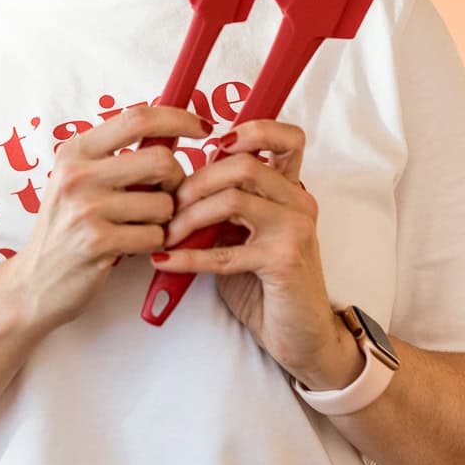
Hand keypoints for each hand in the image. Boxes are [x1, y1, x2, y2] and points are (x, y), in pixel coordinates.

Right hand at [15, 105, 209, 330]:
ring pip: (163, 204)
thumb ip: (116, 158)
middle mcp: (77, 174)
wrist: (34, 282)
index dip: (178, 119)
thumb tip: (171, 133)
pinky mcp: (97, 242)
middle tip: (167, 198)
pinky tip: (131, 247)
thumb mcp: (78, 182)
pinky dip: (153, 244)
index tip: (202, 128)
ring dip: (164, 220)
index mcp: (75, 151)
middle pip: (161, 160)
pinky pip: (155, 236)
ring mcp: (86, 208)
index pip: (138, 118)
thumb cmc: (66, 229)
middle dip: (177, 181)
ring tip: (139, 228)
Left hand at [156, 121, 342, 378]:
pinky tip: (164, 262)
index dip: (252, 129)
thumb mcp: (242, 235)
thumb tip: (171, 188)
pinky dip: (188, 257)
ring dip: (188, 218)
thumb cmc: (265, 283)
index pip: (286, 137)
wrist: (300, 335)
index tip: (214, 144)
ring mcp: (295, 230)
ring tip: (166, 235)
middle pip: (243, 165)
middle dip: (195, 182)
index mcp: (290, 189)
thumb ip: (222, 207)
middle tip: (168, 206)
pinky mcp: (284, 261)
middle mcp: (299, 202)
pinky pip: (225, 251)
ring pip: (233, 199)